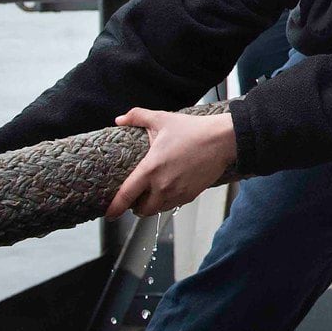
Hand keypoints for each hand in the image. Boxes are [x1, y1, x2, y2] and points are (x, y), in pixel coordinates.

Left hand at [109, 109, 237, 218]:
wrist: (223, 140)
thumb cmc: (193, 130)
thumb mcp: (162, 119)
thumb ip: (136, 116)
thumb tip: (119, 120)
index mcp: (150, 169)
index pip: (126, 196)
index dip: (114, 208)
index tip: (108, 214)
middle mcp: (162, 186)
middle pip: (141, 210)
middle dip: (134, 206)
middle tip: (134, 197)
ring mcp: (177, 193)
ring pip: (157, 210)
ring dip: (150, 205)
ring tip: (150, 194)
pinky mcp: (190, 195)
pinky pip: (172, 206)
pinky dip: (166, 202)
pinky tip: (168, 189)